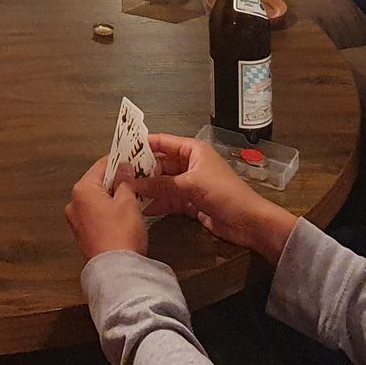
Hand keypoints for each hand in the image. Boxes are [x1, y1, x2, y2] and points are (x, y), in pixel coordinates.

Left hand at [65, 158, 149, 260]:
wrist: (116, 270)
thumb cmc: (121, 231)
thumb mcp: (128, 201)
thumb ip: (125, 180)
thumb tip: (124, 167)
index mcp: (82, 190)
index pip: (100, 166)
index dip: (118, 161)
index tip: (133, 159)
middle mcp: (73, 203)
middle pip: (97, 183)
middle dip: (116, 179)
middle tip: (137, 177)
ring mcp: (76, 220)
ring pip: (97, 199)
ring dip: (113, 195)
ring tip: (134, 194)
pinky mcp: (82, 234)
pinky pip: (96, 214)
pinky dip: (108, 209)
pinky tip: (124, 212)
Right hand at [132, 133, 298, 262]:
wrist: (248, 221)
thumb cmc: (223, 193)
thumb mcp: (190, 185)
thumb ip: (160, 185)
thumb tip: (131, 184)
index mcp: (193, 150)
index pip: (162, 142)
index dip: (142, 145)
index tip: (120, 150)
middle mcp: (189, 164)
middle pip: (160, 164)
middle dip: (141, 171)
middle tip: (117, 177)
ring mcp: (189, 184)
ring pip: (162, 184)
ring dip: (147, 189)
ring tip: (125, 194)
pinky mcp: (190, 202)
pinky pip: (168, 200)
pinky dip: (157, 204)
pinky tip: (142, 209)